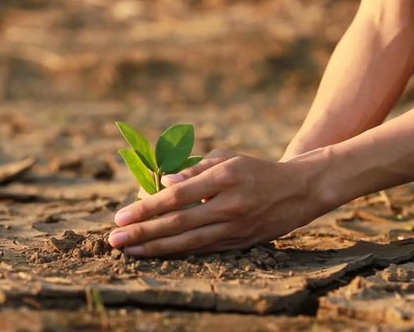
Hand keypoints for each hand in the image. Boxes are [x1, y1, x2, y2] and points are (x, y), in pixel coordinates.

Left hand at [108, 149, 330, 256]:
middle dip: (142, 233)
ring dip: (155, 248)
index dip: (146, 208)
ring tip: (129, 251)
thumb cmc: (254, 170)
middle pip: (177, 224)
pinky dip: (178, 252)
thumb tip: (163, 184)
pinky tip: (158, 254)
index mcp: (224, 178)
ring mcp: (235, 227)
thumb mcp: (226, 158)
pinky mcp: (240, 242)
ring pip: (188, 242)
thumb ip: (193, 169)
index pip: (177, 197)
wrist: (299, 190)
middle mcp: (229, 206)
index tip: (121, 216)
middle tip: (114, 239)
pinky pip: (203, 249)